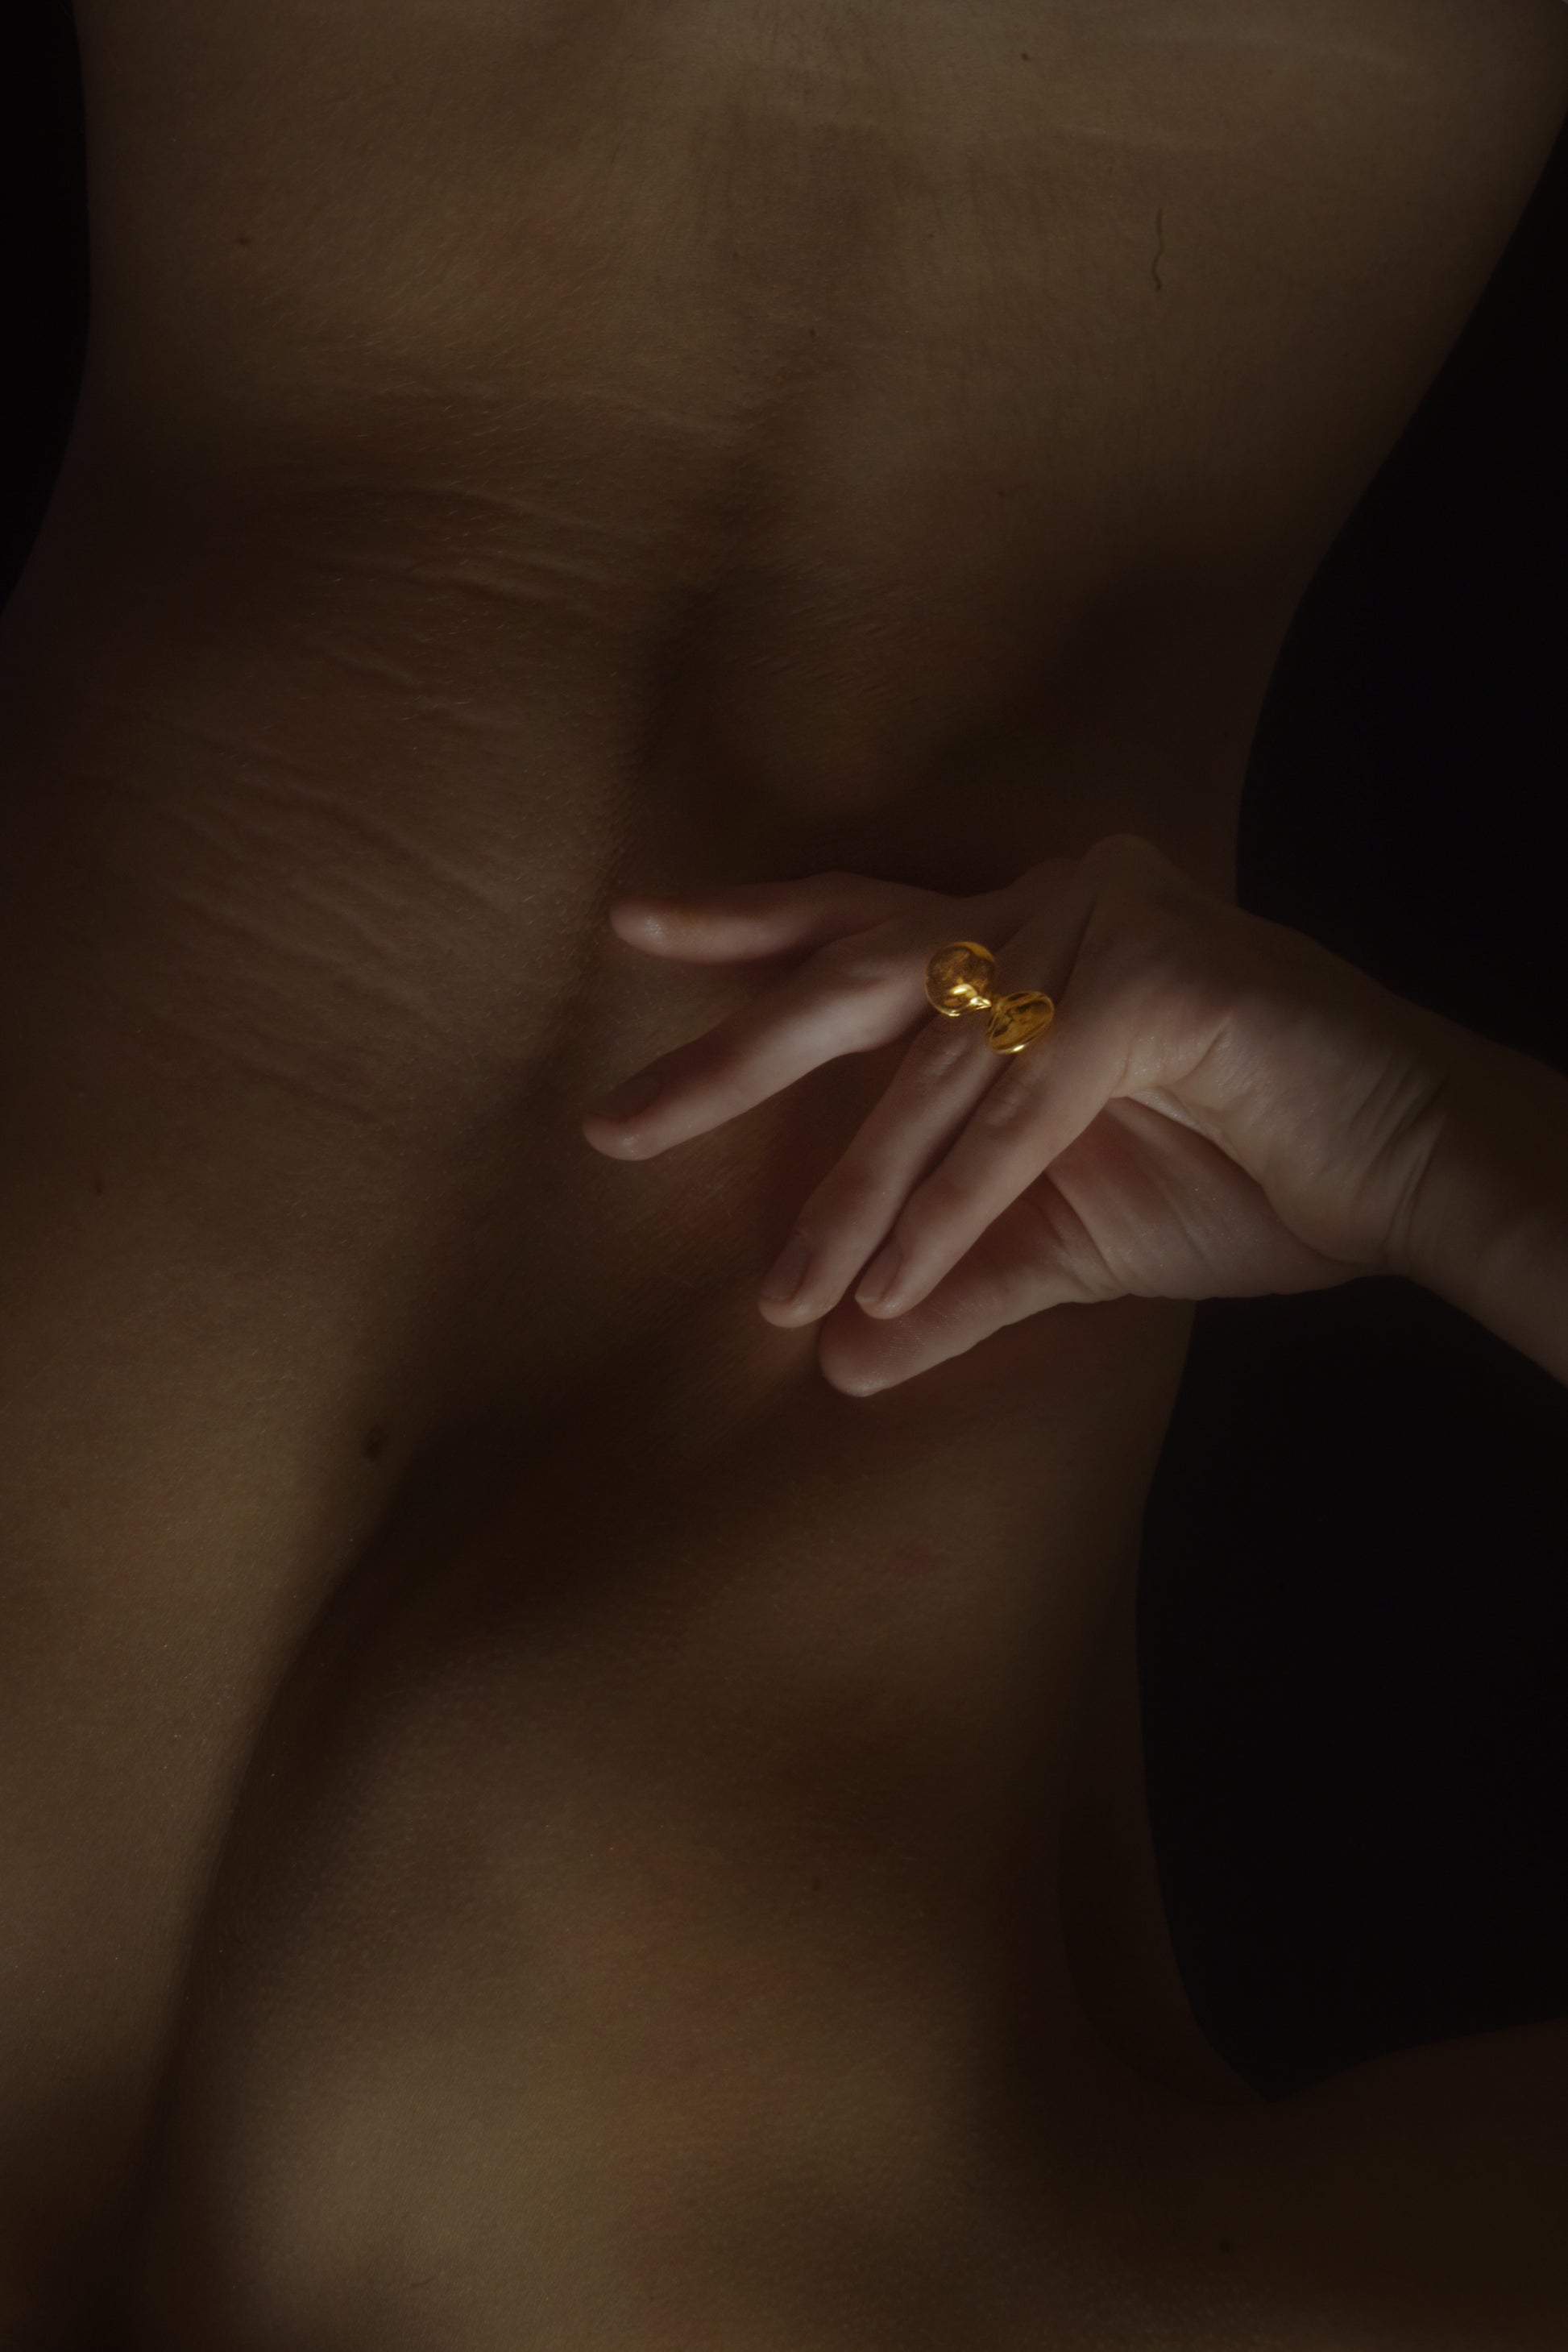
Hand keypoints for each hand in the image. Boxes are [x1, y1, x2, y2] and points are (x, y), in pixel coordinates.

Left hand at [582, 836, 1454, 1394]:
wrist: (1405, 1174)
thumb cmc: (1247, 1179)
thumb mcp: (1061, 1236)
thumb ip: (947, 1281)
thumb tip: (838, 1366)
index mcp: (1030, 936)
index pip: (867, 921)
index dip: (753, 924)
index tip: (639, 931)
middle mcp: (1054, 901)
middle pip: (859, 973)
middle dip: (732, 1059)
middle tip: (617, 1127)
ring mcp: (1107, 922)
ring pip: (938, 1071)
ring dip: (858, 1199)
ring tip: (792, 1296)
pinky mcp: (1157, 977)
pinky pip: (1020, 1106)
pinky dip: (956, 1203)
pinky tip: (896, 1284)